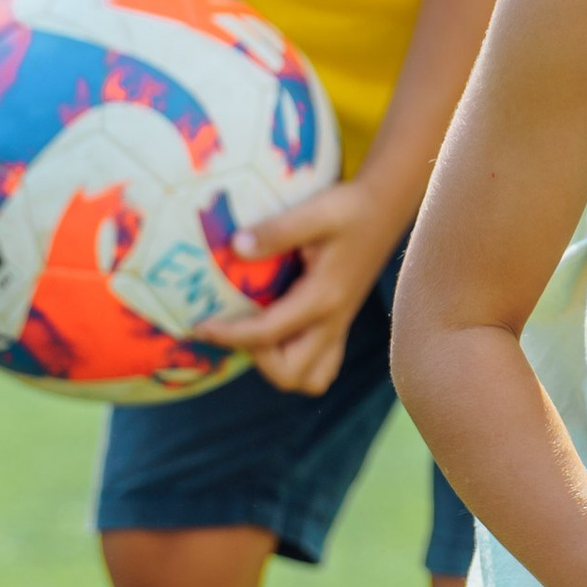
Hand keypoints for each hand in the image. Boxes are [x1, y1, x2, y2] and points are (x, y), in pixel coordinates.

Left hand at [233, 178, 396, 396]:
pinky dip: (296, 360)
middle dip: (258, 358)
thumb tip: (235, 247)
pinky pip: (320, 365)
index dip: (229, 334)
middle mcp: (332, 321)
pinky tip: (278, 332)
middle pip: (292, 374)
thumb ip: (276, 231)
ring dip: (279, 366)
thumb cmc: (350, 208)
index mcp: (323, 298)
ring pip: (310, 378)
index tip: (200, 326)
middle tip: (238, 325)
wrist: (386, 208)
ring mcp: (338, 325)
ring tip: (258, 334)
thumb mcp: (315, 211)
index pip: (268, 332)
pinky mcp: (339, 322)